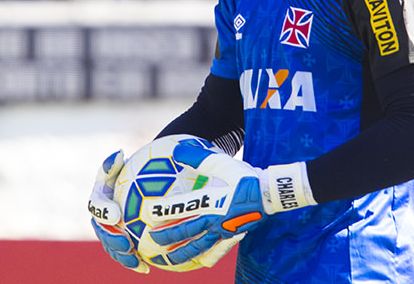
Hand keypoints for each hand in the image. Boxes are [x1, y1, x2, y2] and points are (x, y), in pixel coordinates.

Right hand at [88, 151, 149, 273]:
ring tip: (135, 259)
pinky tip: (147, 267)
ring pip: (112, 247)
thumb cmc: (136, 169)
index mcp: (100, 198)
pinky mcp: (123, 243)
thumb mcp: (125, 163)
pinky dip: (134, 262)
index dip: (104, 211)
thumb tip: (118, 153)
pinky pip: (126, 255)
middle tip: (126, 243)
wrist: (145, 182)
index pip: (97, 205)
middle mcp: (102, 217)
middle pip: (102, 231)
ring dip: (122, 255)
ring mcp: (111, 231)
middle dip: (111, 240)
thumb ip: (117, 161)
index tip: (117, 215)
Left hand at [142, 140, 316, 266]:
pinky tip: (202, 263)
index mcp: (209, 202)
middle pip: (185, 232)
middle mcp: (213, 220)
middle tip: (150, 242)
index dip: (161, 211)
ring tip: (169, 261)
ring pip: (199, 247)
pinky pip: (218, 251)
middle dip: (166, 238)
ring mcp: (223, 231)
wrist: (269, 192)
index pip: (179, 208)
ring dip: (182, 255)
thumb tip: (176, 150)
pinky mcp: (233, 236)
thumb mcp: (220, 162)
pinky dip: (208, 258)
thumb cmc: (244, 176)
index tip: (145, 214)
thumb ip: (196, 157)